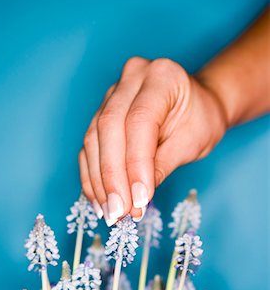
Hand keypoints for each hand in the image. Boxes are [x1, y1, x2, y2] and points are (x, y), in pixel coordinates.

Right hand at [79, 56, 227, 224]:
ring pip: (93, 138)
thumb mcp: (192, 142)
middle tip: (119, 212)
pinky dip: (92, 175)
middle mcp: (132, 77)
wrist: (195, 106)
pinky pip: (89, 145)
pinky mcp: (101, 111)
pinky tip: (99, 199)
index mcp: (161, 76)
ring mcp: (112, 92)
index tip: (138, 201)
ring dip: (99, 181)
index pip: (140, 121)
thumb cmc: (199, 121)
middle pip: (109, 128)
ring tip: (110, 212)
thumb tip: (136, 199)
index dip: (136, 165)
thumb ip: (163, 165)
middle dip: (112, 177)